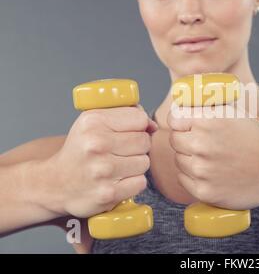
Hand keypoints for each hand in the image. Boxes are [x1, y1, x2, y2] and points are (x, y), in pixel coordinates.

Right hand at [42, 106, 157, 217]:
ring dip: (135, 165)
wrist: (55, 183)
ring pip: (144, 162)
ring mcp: (102, 170)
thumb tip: (153, 125)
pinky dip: (133, 183)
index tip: (127, 133)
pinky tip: (117, 181)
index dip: (138, 126)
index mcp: (93, 121)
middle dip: (137, 147)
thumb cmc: (80, 150)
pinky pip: (141, 182)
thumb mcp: (94, 121)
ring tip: (117, 166)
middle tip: (119, 152)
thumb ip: (125, 115)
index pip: (140, 118)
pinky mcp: (108, 193)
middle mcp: (96, 144)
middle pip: (144, 141)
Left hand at [167, 104, 258, 209]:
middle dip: (186, 140)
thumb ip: (206, 106)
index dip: (180, 122)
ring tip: (211, 158)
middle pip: (175, 140)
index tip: (186, 125)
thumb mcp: (233, 112)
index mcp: (208, 121)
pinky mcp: (204, 191)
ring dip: (190, 158)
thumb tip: (180, 103)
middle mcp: (202, 145)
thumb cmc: (255, 137)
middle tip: (203, 143)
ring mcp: (202, 170)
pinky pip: (183, 179)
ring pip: (179, 160)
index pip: (174, 119)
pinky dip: (192, 176)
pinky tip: (210, 172)